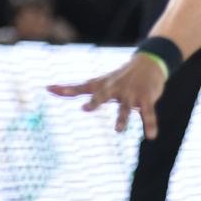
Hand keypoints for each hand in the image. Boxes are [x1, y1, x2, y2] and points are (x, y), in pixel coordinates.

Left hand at [47, 54, 167, 136]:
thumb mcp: (99, 81)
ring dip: (121, 119)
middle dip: (94, 102)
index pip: (80, 87)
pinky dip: (150, 125)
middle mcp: (114, 88)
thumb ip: (78, 88)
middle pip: (102, 95)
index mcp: (102, 85)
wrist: (148, 64)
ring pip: (124, 108)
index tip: (49, 88)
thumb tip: (49, 88)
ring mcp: (130, 94)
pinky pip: (148, 114)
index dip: (66, 89)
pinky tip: (151, 137)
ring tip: (117, 131)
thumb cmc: (118, 76)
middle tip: (85, 109)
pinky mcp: (146, 99)